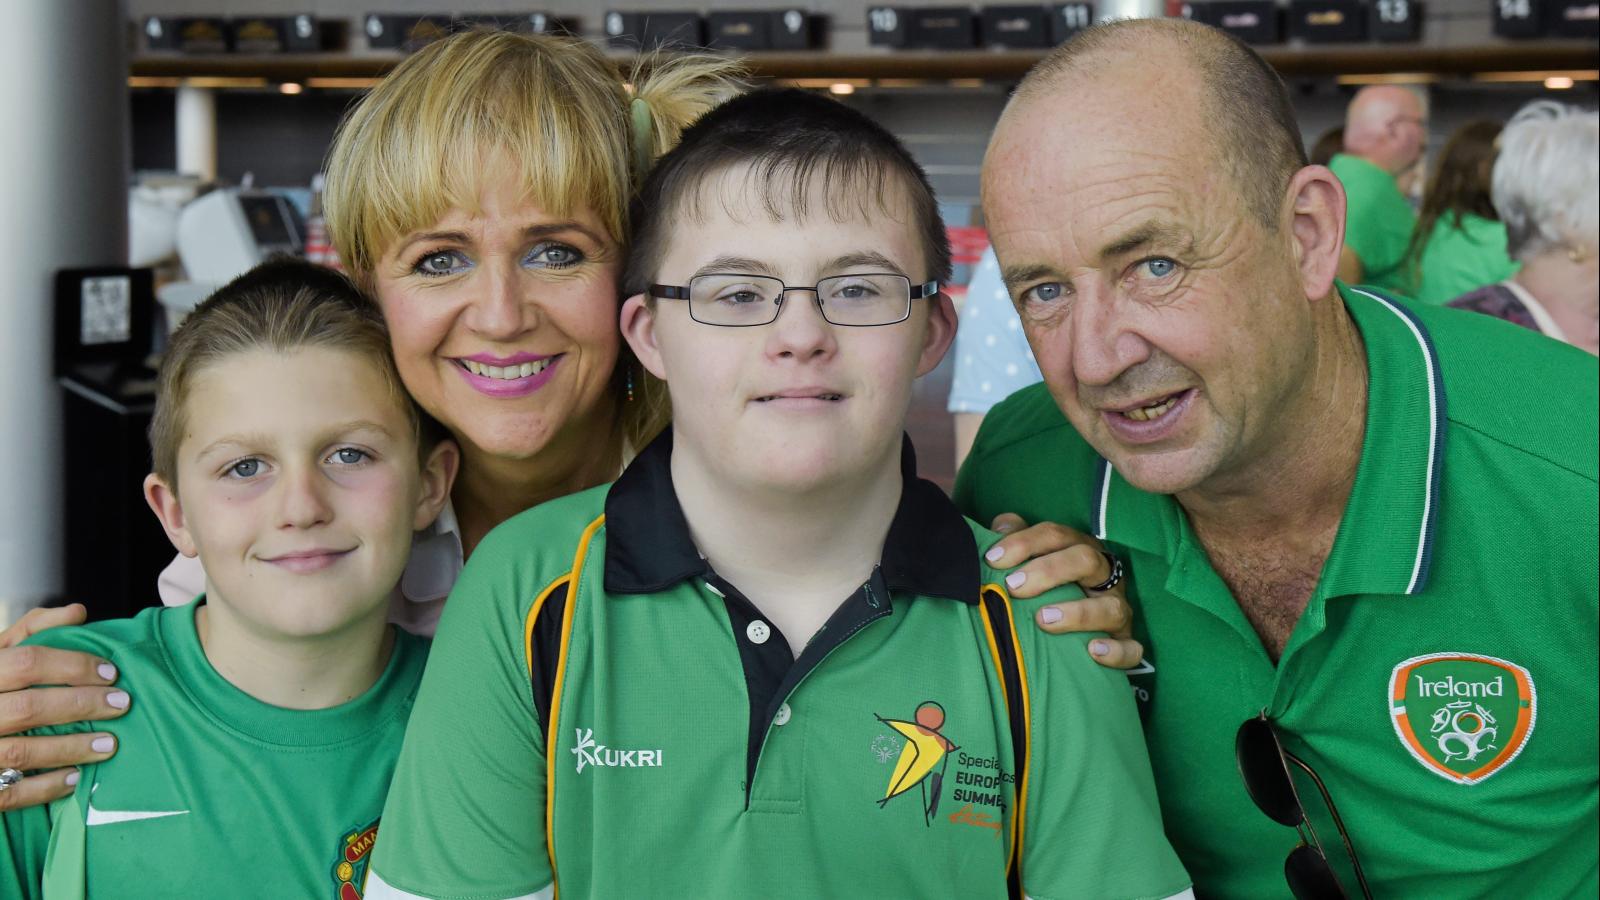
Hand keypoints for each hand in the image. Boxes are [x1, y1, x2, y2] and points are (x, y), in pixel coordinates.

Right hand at [0, 604, 126, 810]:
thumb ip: (32, 630)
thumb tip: (77, 612)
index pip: (27, 662)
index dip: (73, 666)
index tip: (112, 672)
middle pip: (30, 708)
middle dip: (81, 706)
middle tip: (122, 704)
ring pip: (22, 752)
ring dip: (71, 748)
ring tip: (110, 744)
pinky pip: (10, 792)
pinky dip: (46, 787)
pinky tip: (77, 778)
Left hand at [982, 514, 1143, 669]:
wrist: (1077, 633)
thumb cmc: (1048, 588)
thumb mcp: (1031, 561)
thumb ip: (1016, 541)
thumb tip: (1002, 525)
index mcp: (1080, 549)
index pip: (1056, 535)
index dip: (1024, 543)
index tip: (993, 560)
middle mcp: (1104, 575)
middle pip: (1086, 560)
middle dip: (1048, 571)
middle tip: (1014, 586)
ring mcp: (1118, 609)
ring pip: (1111, 606)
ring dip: (1077, 613)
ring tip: (1044, 619)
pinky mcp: (1126, 642)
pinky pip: (1131, 648)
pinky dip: (1116, 650)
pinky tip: (1093, 650)